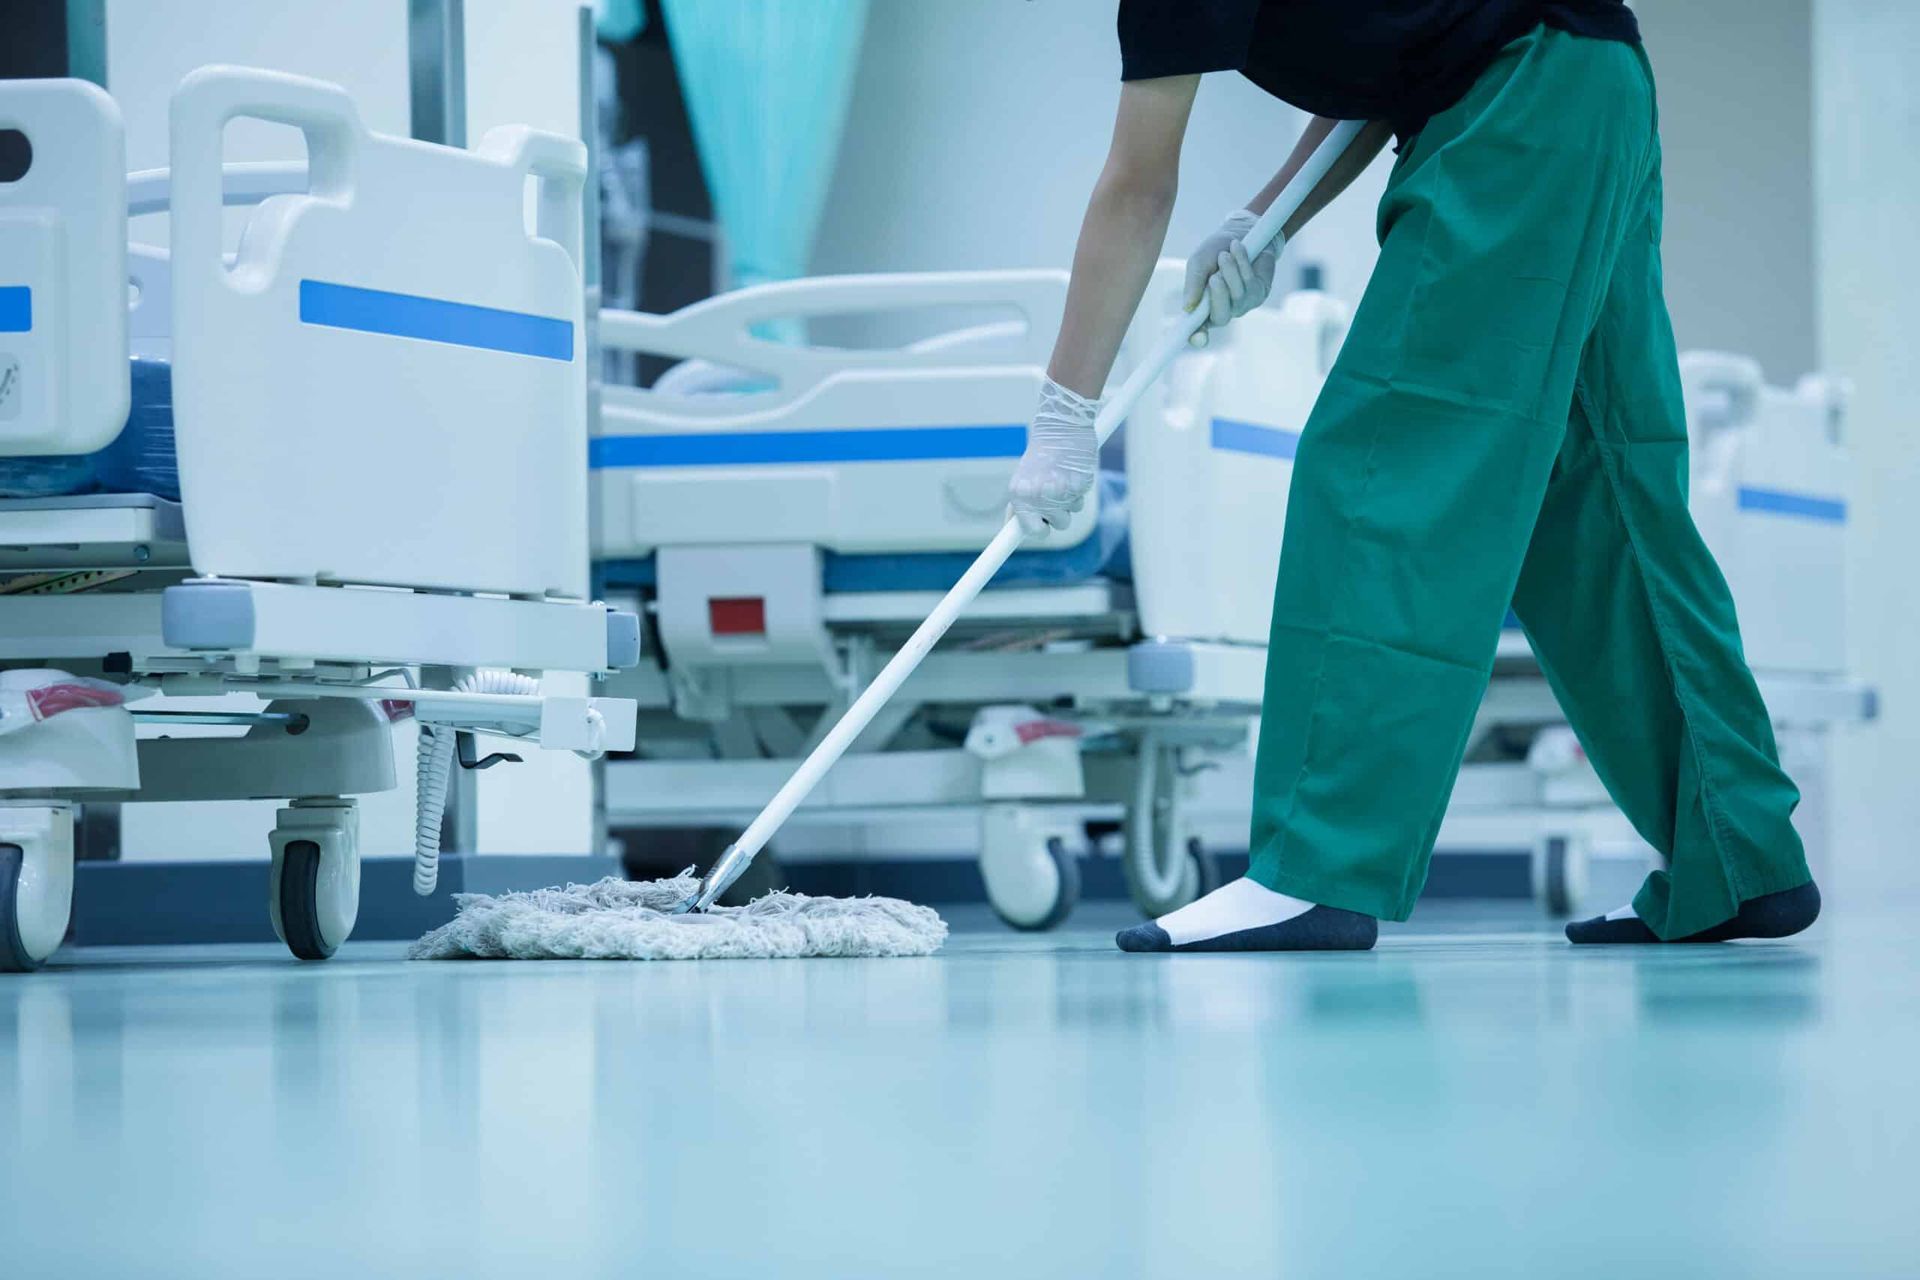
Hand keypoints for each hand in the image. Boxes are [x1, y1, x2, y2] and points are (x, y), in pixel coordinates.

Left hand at [1007, 377, 1100, 534]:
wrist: (1060, 427)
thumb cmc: (1041, 455)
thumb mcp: (1023, 479)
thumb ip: (1021, 505)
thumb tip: (1012, 528)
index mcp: (1021, 495)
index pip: (1029, 530)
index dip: (1033, 535)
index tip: (1013, 552)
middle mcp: (1040, 496)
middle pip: (1056, 527)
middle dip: (1057, 517)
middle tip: (1053, 497)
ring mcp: (1061, 492)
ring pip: (1070, 516)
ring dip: (1068, 505)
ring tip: (1062, 481)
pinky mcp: (1080, 485)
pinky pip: (1080, 501)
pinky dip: (1078, 492)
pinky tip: (1071, 474)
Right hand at [1182, 209, 1279, 347]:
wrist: (1241, 232)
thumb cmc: (1216, 250)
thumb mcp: (1198, 262)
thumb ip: (1192, 283)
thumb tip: (1188, 307)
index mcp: (1203, 307)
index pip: (1198, 330)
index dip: (1197, 336)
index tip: (1197, 338)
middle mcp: (1223, 310)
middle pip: (1221, 318)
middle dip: (1218, 297)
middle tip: (1215, 278)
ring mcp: (1242, 304)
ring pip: (1237, 297)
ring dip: (1230, 273)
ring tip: (1225, 254)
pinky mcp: (1259, 293)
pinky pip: (1250, 284)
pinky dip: (1242, 264)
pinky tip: (1238, 249)